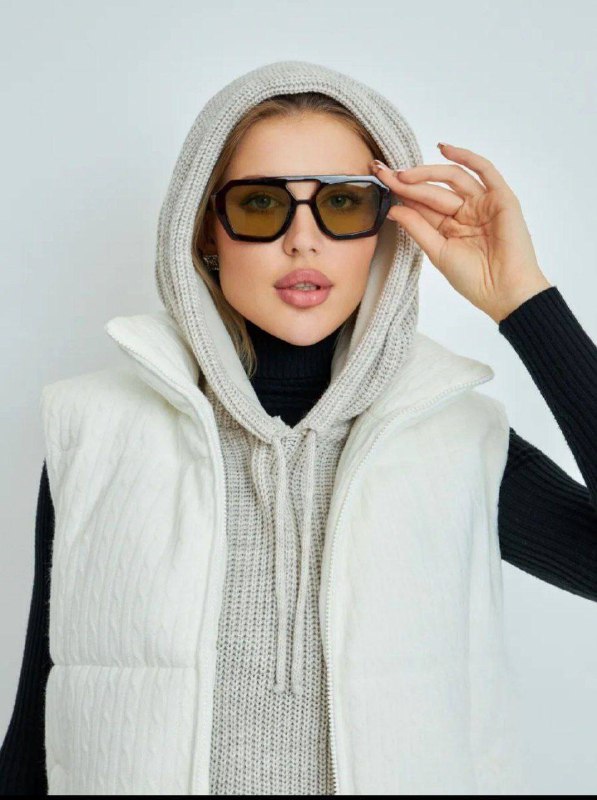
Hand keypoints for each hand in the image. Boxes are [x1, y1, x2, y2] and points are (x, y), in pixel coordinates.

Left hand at [370, 144, 552, 323]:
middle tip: (383, 173)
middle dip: (407, 181)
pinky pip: (484, 170)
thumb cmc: (473, 279)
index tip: (379, 180)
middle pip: (432, 190)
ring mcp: (482, 203)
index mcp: (448, 227)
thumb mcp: (437, 252)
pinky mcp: (501, 197)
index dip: (400, 192)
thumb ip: (417, 228)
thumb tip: (392, 209)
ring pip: (452, 179)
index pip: (421, 204)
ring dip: (427, 172)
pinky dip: (466, 157)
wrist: (503, 291)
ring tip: (403, 174)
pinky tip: (444, 149)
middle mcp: (464, 212)